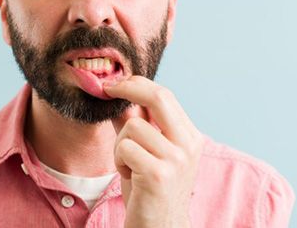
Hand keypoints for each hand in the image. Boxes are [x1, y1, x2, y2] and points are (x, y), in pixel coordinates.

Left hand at [104, 76, 204, 227]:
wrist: (159, 227)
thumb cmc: (149, 188)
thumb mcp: (145, 150)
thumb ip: (135, 123)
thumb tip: (117, 95)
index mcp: (189, 136)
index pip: (165, 96)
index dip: (137, 84)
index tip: (116, 83)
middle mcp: (189, 145)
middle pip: (158, 97)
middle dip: (127, 87)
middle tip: (107, 89)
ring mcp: (176, 160)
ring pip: (133, 126)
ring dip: (119, 144)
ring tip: (128, 164)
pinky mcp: (158, 174)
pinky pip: (124, 147)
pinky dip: (119, 160)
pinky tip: (129, 176)